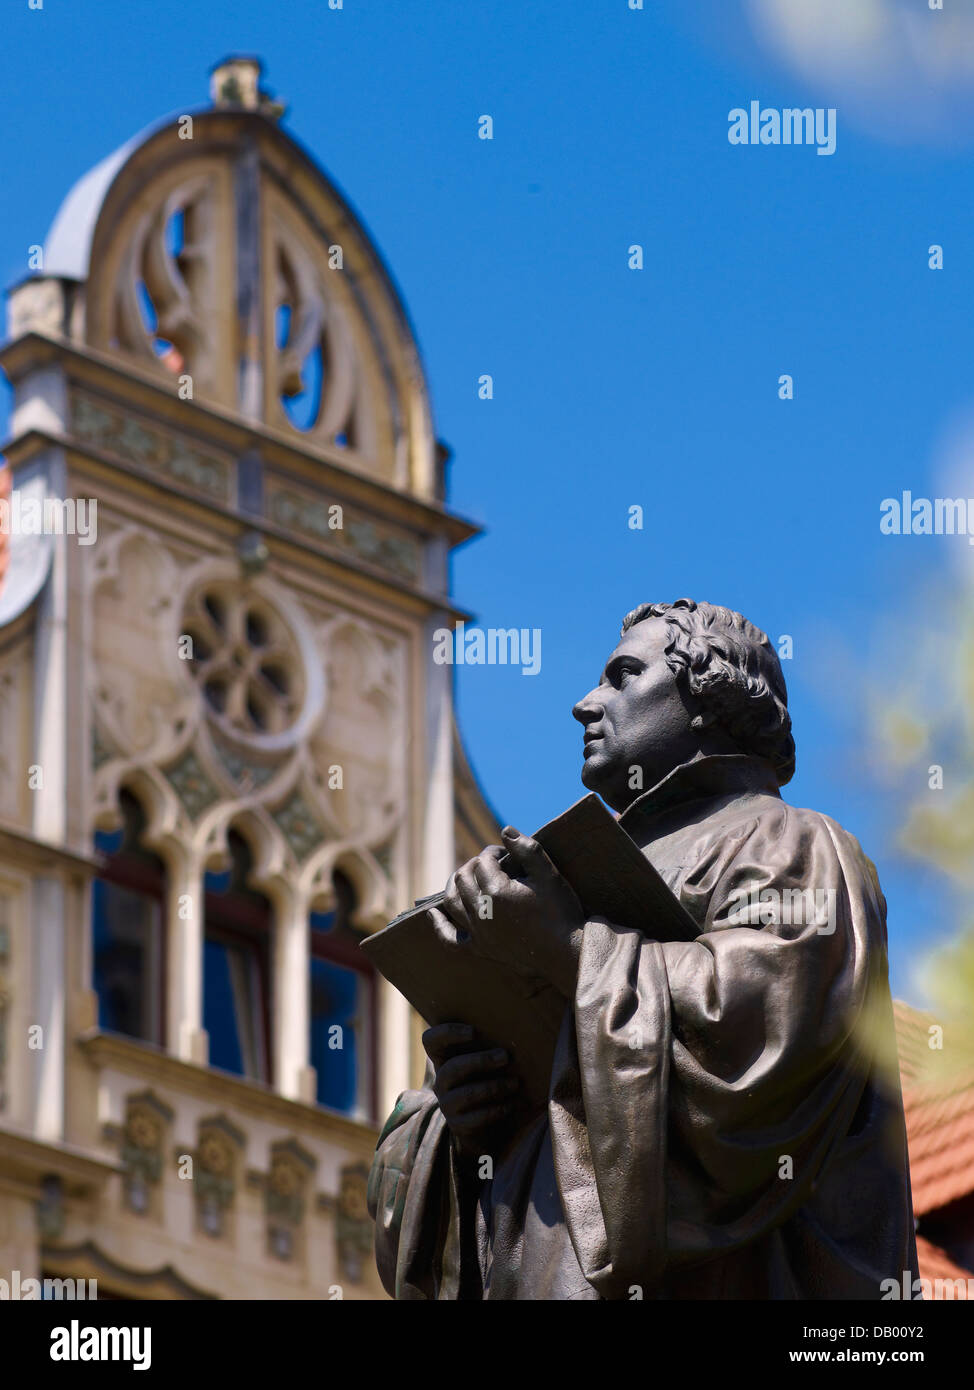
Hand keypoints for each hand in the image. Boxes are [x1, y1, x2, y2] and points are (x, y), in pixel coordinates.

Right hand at [423, 1022, 519, 1159]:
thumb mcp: (484, 1062)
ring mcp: (447, 1104)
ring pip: (466, 1094)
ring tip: (515, 1083)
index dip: (448, 1033)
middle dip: (480, 1061)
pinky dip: (498, 1109)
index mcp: (444, 1058)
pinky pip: (477, 1117)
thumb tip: (514, 1033)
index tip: (474, 1031)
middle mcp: (442, 1080)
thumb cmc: (488, 1079)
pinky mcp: (459, 1124)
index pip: (430, 1041)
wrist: (485, 1124)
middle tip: (505, 1056)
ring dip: (493, 1087)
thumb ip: (489, 1047)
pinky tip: (514, 1104)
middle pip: (451, 1068)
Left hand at [433, 827, 583, 996]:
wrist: (567, 953)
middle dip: (474, 865)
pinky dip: (440, 924)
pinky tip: (432, 913)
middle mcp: (481, 912)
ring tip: (465, 876)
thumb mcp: (548, 874)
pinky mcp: (481, 949)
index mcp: (497, 891)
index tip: (506, 853)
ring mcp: (479, 932)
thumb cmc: (561, 911)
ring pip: (452, 901)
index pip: (483, 861)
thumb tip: (505, 830)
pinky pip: (451, 938)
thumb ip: (527, 849)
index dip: (493, 852)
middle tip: (491, 864)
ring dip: (455, 885)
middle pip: (463, 877)